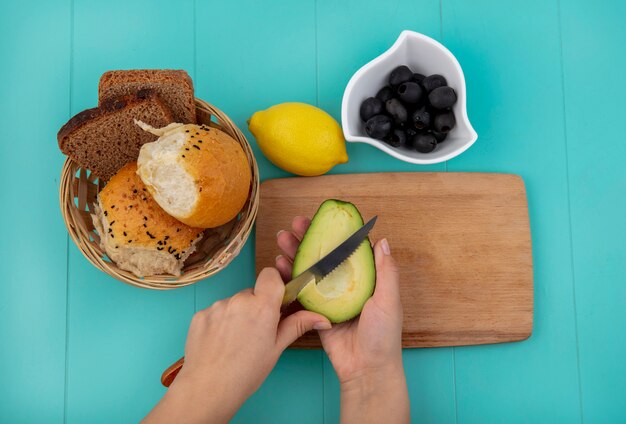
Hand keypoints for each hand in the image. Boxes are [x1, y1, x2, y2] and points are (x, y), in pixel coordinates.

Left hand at [143, 268, 330, 423]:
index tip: (275, 301)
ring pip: (234, 303)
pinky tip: (220, 343)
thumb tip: (322, 319)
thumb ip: (297, 325)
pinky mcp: (200, 314)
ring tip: (236, 341)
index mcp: (262, 306)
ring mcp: (217, 306)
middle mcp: (239, 300)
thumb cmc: (246, 373)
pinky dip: (220, 322)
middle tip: (256, 331)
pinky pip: (216, 311)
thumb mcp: (276, 348)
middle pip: (252, 292)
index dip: (274, 285)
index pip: (270, 275)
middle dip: (256, 306)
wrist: (208, 390)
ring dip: (238, 314)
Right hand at [277, 216, 408, 423]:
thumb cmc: (383, 336)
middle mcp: (345, 285)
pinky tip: (279, 266)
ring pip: (309, 270)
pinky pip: (300, 292)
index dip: (332, 233)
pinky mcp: (315, 312)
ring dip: (295, 254)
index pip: (346, 249)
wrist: (366, 369)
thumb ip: (385, 271)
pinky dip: (289, 278)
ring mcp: (328, 298)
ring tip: (282, 239)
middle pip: (323, 256)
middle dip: (308, 239)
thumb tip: (382, 239)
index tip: (320, 219)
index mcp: (364, 279)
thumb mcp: (388, 300)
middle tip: (294, 224)